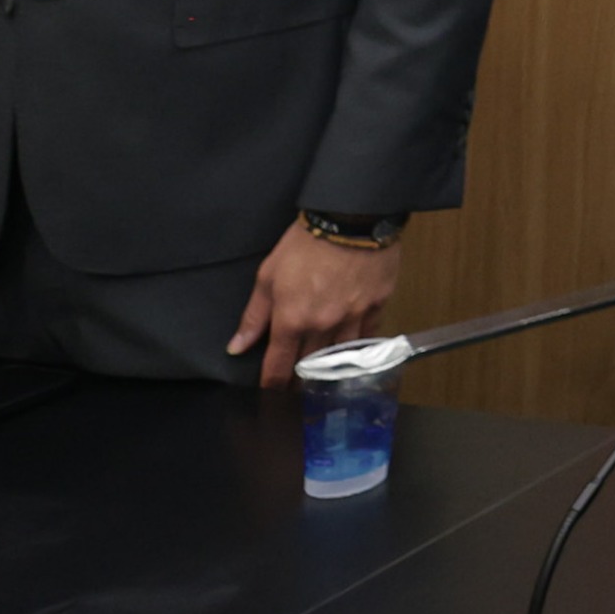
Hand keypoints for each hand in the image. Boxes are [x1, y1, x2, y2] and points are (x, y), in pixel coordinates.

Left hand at [227, 222, 398, 387]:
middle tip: (294, 392)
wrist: (351, 219)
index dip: (272, 386)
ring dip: (329, 372)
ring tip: (322, 380)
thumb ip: (254, 316)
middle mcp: (323, 326)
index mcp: (292, 320)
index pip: (278, 367)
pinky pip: (368, 337)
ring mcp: (352, 318)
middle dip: (299, 383)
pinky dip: (359, 347)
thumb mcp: (268, 275)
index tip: (269, 394)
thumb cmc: (306, 243)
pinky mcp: (376, 307)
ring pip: (341, 359)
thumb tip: (238, 346)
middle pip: (310, 368)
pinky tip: (353, 353)